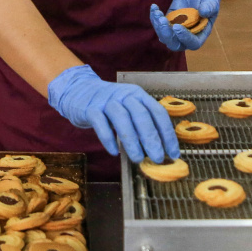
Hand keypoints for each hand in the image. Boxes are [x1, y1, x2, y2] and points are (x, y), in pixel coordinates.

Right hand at [47, 64, 179, 162]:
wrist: (79, 91)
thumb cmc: (109, 105)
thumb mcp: (128, 108)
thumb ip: (141, 124)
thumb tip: (158, 149)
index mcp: (138, 95)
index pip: (158, 112)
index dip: (167, 133)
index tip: (172, 153)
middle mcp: (125, 95)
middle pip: (142, 116)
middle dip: (152, 139)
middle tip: (158, 158)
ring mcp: (107, 101)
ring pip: (122, 120)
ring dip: (132, 141)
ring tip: (138, 159)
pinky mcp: (91, 109)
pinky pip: (101, 124)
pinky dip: (109, 139)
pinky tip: (114, 152)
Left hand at [150, 0, 221, 50]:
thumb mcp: (211, 0)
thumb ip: (209, 6)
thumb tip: (203, 12)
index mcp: (200, 34)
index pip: (193, 43)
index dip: (185, 38)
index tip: (177, 26)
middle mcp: (187, 36)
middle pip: (175, 44)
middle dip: (167, 35)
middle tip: (162, 21)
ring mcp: (176, 31)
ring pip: (164, 37)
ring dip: (158, 26)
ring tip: (157, 12)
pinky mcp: (168, 23)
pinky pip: (159, 26)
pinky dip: (154, 18)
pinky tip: (154, 7)